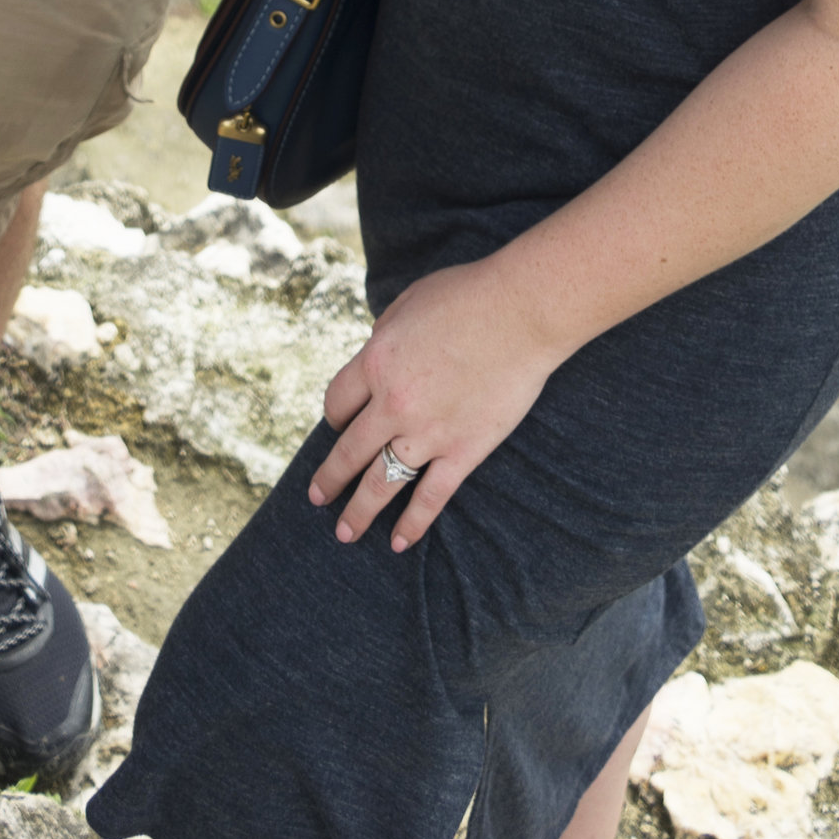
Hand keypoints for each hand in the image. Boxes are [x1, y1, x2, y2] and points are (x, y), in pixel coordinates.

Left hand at [306, 257, 561, 552]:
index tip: (339, 425)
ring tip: (345, 533)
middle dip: (329, 479)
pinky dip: (412, 524)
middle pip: (349, 452)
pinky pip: (430, 498)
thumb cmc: (467, 296)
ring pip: (381, 484)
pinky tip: (398, 543)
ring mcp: (427, 433)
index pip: (337, 402)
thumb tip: (376, 349)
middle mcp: (393, 403)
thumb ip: (384, 332)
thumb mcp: (408, 302)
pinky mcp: (463, 452)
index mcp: (376, 361)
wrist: (520, 312)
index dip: (334, 416)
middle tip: (317, 497)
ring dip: (359, 511)